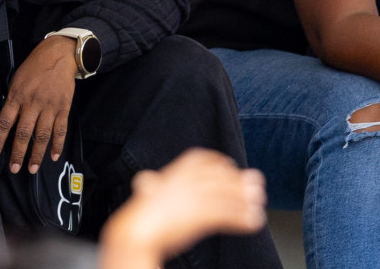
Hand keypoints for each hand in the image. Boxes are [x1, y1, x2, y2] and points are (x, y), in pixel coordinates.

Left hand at [0, 34, 75, 173]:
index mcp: (17, 95)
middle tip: (14, 169)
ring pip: (42, 135)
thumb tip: (6, 122)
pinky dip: (58, 145)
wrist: (58, 56)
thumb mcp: (16, 80)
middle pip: (24, 133)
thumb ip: (12, 100)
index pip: (5, 121)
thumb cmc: (33, 68)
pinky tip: (54, 156)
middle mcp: (32, 103)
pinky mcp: (63, 108)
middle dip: (18, 153)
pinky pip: (60, 130)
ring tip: (31, 169)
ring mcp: (49, 107)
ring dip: (37, 154)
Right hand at [99, 150, 265, 268]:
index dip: (219, 163)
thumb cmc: (139, 217)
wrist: (135, 233)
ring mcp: (190, 198)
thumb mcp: (145, 194)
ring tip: (258, 207)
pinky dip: (242, 219)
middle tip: (258, 187)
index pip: (199, 159)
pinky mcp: (196, 215)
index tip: (232, 167)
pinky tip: (252, 223)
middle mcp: (182, 182)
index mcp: (171, 174)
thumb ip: (150, 185)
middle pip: (218, 177)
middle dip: (240, 182)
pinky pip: (225, 215)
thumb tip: (146, 179)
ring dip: (245, 202)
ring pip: (225, 196)